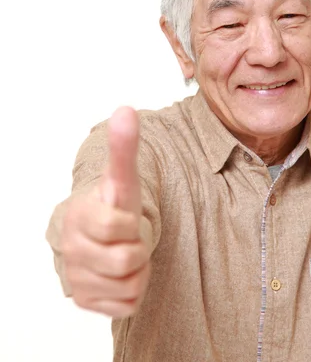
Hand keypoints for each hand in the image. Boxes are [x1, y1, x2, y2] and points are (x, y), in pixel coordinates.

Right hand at [61, 107, 149, 317]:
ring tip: (124, 252)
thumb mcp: (122, 178)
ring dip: (138, 270)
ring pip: (130, 285)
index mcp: (78, 217)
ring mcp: (76, 279)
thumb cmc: (112, 205)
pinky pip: (128, 303)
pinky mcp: (86, 302)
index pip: (118, 226)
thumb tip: (126, 109)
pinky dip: (133, 290)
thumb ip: (124, 147)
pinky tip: (121, 274)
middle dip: (137, 248)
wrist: (99, 235)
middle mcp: (71, 250)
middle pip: (126, 261)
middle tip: (128, 238)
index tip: (123, 215)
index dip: (131, 222)